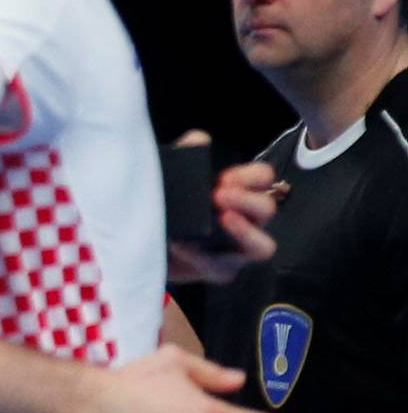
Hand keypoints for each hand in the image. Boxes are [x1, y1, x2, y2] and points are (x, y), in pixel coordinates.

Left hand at [166, 130, 284, 283]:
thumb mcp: (175, 177)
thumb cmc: (170, 206)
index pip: (264, 179)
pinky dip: (202, 256)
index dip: (252, 176)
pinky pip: (222, 268)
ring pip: (262, 246)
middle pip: (268, 209)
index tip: (225, 177)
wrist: (144, 243)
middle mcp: (248, 221)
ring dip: (245, 231)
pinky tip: (182, 244)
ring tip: (223, 218)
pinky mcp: (220, 272)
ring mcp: (238, 250)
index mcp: (242, 192)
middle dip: (248, 200)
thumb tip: (197, 140)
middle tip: (220, 193)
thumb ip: (187, 155)